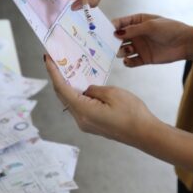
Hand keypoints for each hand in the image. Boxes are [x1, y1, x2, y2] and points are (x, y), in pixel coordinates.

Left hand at [44, 55, 160, 145]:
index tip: (48, 58)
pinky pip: (80, 107)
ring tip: (69, 69)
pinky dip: (78, 94)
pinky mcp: (93, 125)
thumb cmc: (132, 113)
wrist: (145, 134)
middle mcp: (80, 120)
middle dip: (59, 77)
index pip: (61, 89)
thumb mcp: (112, 93)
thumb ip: (93, 89)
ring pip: (72, 101)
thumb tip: (86, 89)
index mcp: (82, 111)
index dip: (53, 72)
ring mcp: (86, 124)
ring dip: (69, 85)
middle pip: (63, 95)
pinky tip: (82, 84)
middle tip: (56, 60)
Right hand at [113, 13, 190, 66]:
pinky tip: (128, 61)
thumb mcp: (150, 26)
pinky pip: (131, 62)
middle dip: (112, 41)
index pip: (120, 23)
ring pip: (123, 50)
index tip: (103, 32)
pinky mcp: (144, 58)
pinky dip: (127, 62)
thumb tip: (116, 33)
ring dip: (120, 51)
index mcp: (137, 21)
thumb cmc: (170, 29)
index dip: (111, 27)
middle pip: (118, 38)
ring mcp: (140, 46)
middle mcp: (136, 34)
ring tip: (126, 51)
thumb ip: (133, 30)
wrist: (185, 43)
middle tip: (107, 45)